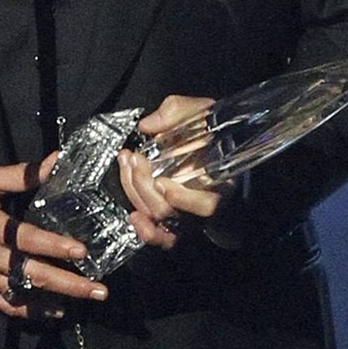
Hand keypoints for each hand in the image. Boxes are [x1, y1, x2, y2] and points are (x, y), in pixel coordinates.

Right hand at [0, 154, 104, 319]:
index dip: (53, 245)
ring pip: (22, 291)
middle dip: (68, 282)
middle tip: (98, 289)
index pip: (25, 238)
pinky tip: (54, 310)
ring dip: (56, 296)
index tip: (81, 251)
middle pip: (31, 271)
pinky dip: (31, 311)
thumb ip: (19, 174)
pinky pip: (6, 305)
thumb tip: (54, 162)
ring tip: (85, 298)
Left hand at [117, 95, 231, 250]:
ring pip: (158, 218)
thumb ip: (176, 111)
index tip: (161, 182)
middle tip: (135, 159)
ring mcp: (186, 213)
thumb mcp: (200, 112)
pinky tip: (134, 217)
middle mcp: (204, 202)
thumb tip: (148, 126)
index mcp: (219, 180)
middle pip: (170, 211)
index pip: (206, 205)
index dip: (183, 199)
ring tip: (128, 165)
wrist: (217, 143)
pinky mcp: (173, 221)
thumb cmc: (209, 131)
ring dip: (135, 193)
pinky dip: (146, 231)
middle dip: (144, 185)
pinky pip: (163, 237)